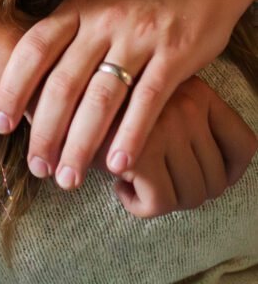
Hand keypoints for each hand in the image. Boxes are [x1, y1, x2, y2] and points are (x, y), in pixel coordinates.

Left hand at [0, 0, 241, 187]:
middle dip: (44, 130)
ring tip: (68, 178)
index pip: (34, 49)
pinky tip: (117, 165)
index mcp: (78, 8)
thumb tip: (29, 71)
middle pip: (64, 82)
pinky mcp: (175, 54)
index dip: (13, 88)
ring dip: (81, 143)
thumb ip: (66, 29)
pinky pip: (148, 101)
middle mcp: (103, 22)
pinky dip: (131, 136)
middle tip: (36, 167)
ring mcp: (139, 37)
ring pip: (101, 98)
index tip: (0, 124)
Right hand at [94, 76, 257, 216]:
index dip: (230, 173)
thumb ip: (182, 118)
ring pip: (191, 195)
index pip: (244, 145)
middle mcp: (187, 105)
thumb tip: (217, 176)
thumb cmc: (99, 93)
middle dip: (188, 194)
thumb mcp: (152, 91)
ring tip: (138, 186)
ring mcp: (165, 126)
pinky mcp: (138, 150)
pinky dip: (140, 206)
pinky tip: (120, 188)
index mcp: (197, 90)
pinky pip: (159, 203)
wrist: (49, 81)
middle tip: (158, 186)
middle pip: (216, 179)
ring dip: (164, 202)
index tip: (203, 178)